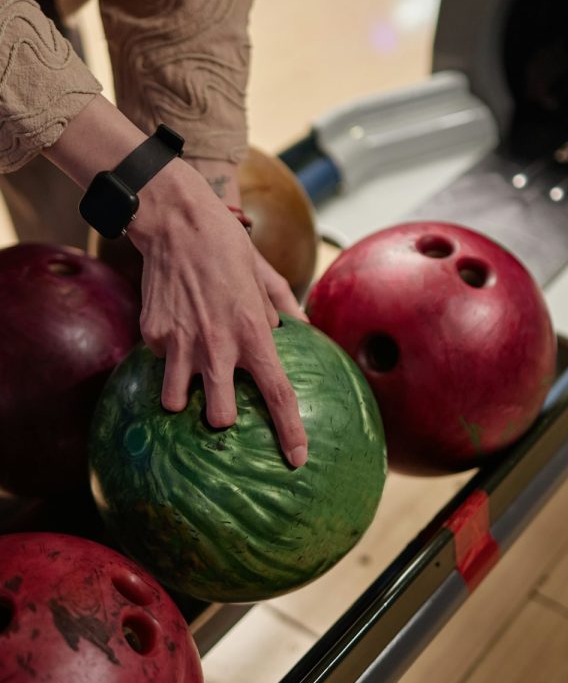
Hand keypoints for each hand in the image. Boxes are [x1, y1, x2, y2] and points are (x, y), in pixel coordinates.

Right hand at [128, 158, 308, 467]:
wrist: (178, 223)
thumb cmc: (228, 247)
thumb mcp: (264, 275)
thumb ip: (283, 307)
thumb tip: (300, 327)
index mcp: (253, 333)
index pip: (277, 394)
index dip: (290, 431)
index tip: (297, 459)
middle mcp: (217, 346)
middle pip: (219, 417)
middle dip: (221, 419)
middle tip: (222, 402)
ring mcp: (180, 343)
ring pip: (175, 403)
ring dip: (183, 396)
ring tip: (189, 374)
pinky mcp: (153, 335)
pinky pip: (158, 364)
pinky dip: (166, 357)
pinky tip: (174, 331)